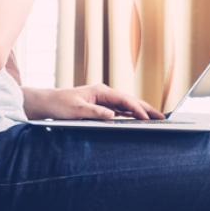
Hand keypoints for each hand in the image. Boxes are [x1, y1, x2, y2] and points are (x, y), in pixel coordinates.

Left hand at [22, 84, 164, 120]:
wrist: (47, 103)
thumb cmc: (59, 105)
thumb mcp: (76, 110)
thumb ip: (95, 112)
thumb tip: (112, 115)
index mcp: (100, 91)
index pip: (125, 100)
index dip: (138, 109)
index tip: (148, 119)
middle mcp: (103, 93)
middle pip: (129, 100)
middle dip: (146, 108)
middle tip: (163, 117)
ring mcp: (102, 99)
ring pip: (126, 105)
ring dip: (140, 111)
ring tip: (155, 119)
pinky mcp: (99, 106)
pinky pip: (119, 110)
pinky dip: (130, 114)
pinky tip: (138, 119)